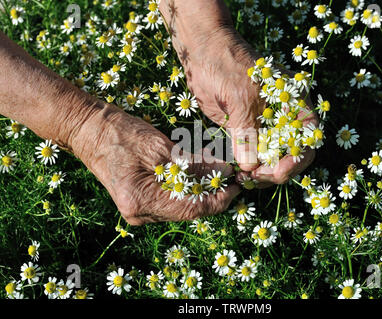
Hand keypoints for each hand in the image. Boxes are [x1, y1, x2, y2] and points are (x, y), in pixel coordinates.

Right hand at [71, 104, 239, 224]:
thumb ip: (194, 164)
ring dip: (201, 190)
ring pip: (181, 207)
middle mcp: (139, 214)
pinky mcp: (140, 203)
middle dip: (213, 194)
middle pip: (188, 211)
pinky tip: (198, 174)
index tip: (237, 185)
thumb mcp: (161, 147)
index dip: (219, 199)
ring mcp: (138, 211)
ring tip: (218, 172)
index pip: (191, 209)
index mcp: (141, 201)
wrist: (88, 130)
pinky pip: (171, 201)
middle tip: (231, 176)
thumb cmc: (120, 133)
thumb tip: (224, 173)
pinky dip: (188, 188)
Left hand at [160, 0, 318, 186]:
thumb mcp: (239, 98)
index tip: (272, 171)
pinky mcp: (247, 129)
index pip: (307, 138)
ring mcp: (265, 123)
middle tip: (251, 178)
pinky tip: (237, 172)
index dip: (295, 159)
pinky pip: (254, 154)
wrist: (202, 50)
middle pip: (291, 153)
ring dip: (261, 173)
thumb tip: (250, 167)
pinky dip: (248, 167)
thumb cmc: (225, 65)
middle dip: (275, 171)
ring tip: (242, 178)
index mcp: (293, 101)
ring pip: (272, 157)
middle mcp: (284, 115)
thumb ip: (247, 132)